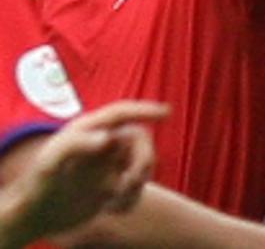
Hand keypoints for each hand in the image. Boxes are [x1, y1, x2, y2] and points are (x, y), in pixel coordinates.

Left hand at [7, 101, 168, 240]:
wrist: (36, 217)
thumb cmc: (38, 185)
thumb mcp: (51, 161)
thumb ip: (77, 143)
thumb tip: (110, 137)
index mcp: (88, 130)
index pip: (122, 112)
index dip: (145, 110)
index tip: (166, 113)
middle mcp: (103, 143)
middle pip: (140, 141)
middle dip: (143, 161)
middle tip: (131, 182)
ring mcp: (110, 164)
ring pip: (142, 166)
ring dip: (136, 186)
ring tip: (114, 202)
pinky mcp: (114, 185)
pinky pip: (137, 188)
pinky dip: (131, 200)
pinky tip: (111, 210)